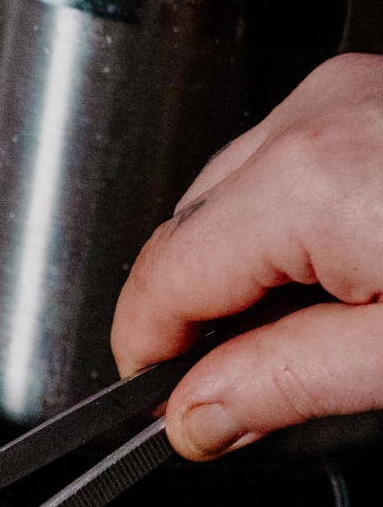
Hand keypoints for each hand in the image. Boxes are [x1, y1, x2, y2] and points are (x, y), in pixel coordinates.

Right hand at [110, 52, 382, 458]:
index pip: (162, 280)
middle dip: (198, 314)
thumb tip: (195, 416)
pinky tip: (344, 266)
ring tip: (311, 328)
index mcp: (307, 183)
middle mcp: (314, 115)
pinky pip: (288, 158)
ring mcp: (346, 90)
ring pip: (231, 194)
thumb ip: (285, 386)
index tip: (159, 409)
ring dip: (243, 266)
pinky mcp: (371, 90)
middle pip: (187, 232)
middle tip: (245, 392)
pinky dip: (289, 219)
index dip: (146, 357)